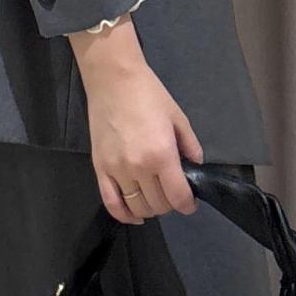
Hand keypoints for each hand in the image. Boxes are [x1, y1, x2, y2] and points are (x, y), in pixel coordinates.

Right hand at [66, 22, 201, 221]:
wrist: (113, 80)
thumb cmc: (149, 94)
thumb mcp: (178, 118)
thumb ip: (190, 145)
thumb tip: (196, 165)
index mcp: (162, 155)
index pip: (178, 196)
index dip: (188, 205)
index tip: (191, 203)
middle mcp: (139, 168)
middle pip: (158, 204)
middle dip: (171, 204)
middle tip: (173, 194)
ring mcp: (116, 170)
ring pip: (137, 206)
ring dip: (150, 209)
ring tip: (156, 199)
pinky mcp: (100, 168)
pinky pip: (111, 202)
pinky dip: (124, 214)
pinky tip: (135, 215)